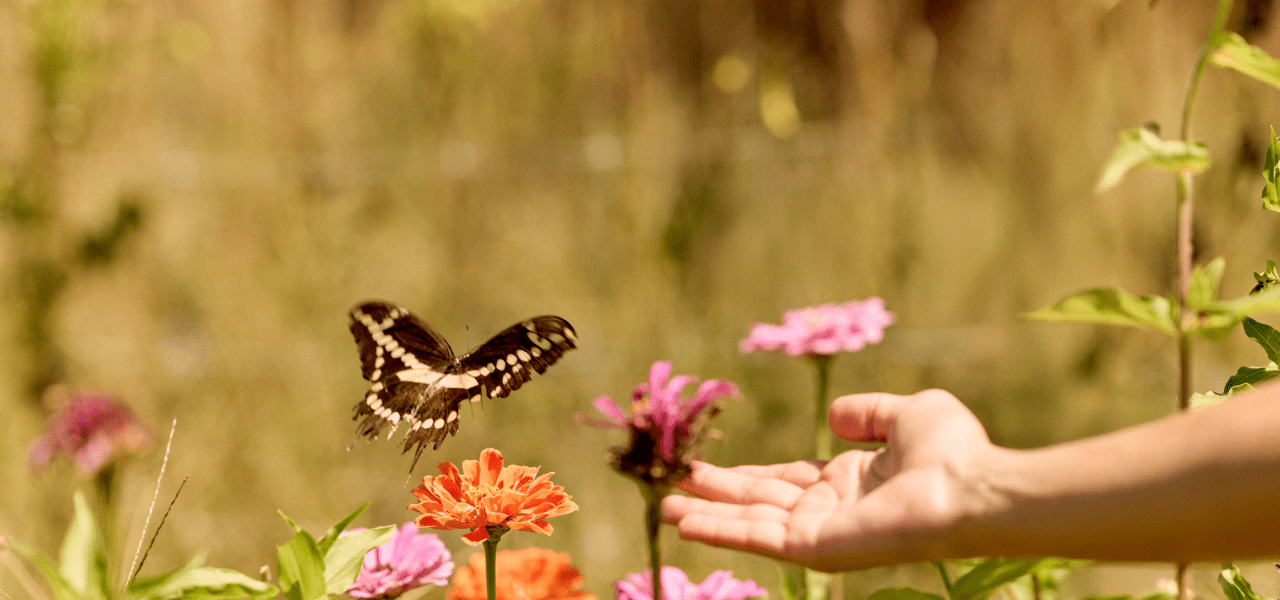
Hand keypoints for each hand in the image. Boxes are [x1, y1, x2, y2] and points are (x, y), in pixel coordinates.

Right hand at [662, 389, 996, 570]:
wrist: (971, 487)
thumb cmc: (952, 451)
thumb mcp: (908, 413)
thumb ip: (868, 413)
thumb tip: (833, 417)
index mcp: (850, 480)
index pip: (784, 479)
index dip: (745, 474)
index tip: (708, 467)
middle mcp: (830, 508)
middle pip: (758, 501)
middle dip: (715, 493)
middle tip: (673, 482)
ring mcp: (821, 531)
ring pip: (751, 522)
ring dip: (707, 515)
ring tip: (665, 508)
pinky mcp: (816, 549)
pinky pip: (759, 539)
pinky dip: (720, 531)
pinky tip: (685, 522)